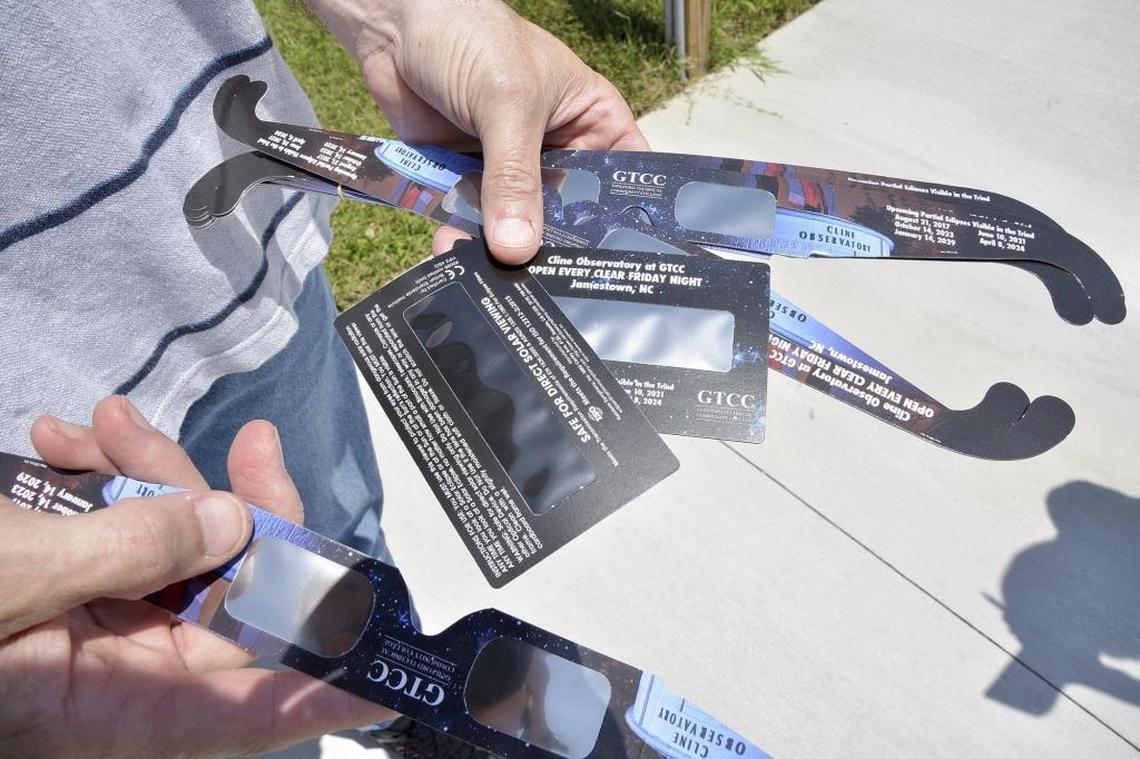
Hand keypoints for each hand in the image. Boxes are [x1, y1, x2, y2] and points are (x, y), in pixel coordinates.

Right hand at [0, 395, 391, 756]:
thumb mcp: (17, 581)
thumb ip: (129, 552)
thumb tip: (233, 523)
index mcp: (117, 707)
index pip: (252, 710)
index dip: (326, 689)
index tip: (389, 667)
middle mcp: (123, 674)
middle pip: (229, 593)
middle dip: (237, 505)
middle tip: (252, 441)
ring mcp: (99, 630)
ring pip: (175, 546)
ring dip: (153, 475)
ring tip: (108, 422)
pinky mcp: (71, 592)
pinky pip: (117, 536)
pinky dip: (100, 484)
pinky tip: (70, 441)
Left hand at [310, 0, 649, 261]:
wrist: (394, 24)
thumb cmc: (472, 37)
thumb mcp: (506, 103)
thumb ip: (513, 176)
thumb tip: (516, 247)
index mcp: (590, 122)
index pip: (620, 181)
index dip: (619, 223)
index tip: (609, 267)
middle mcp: (555, 152)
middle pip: (565, 216)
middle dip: (550, 248)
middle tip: (543, 287)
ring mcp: (509, 169)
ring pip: (515, 225)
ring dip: (500, 251)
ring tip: (490, 280)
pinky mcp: (465, 180)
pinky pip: (469, 221)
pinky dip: (461, 240)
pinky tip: (453, 259)